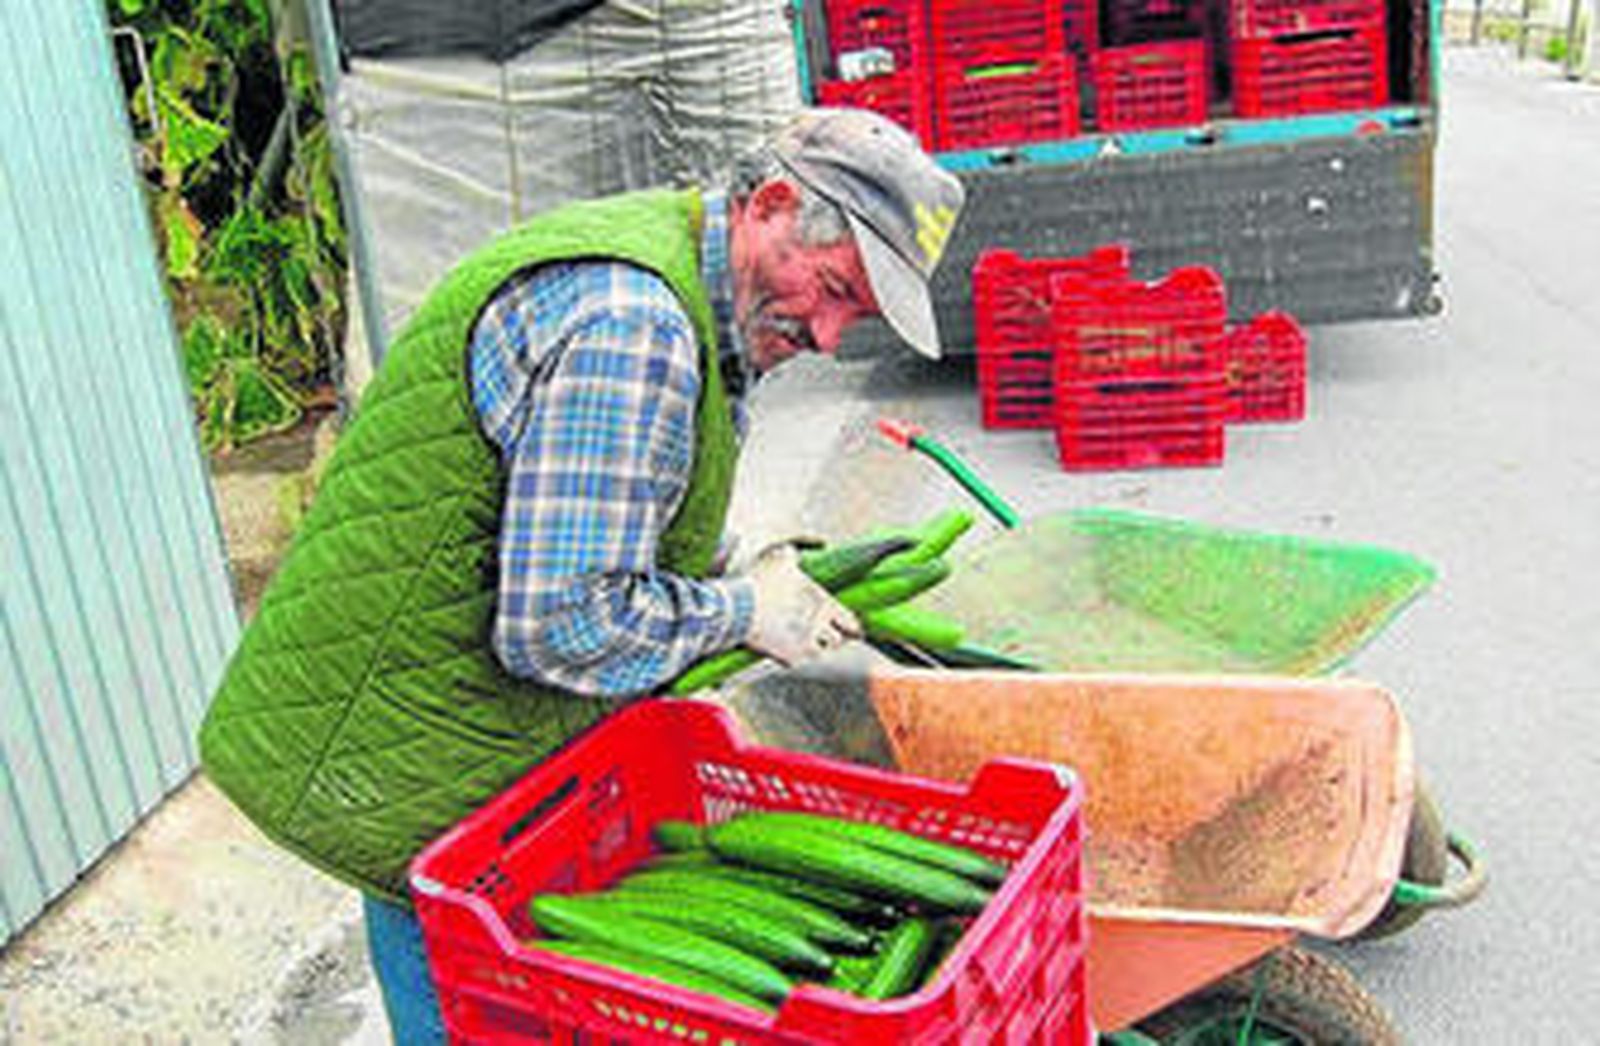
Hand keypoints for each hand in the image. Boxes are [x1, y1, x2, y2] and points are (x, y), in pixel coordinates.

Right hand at [744, 543, 859, 665]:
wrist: (736, 608)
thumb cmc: (759, 579)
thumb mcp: (782, 554)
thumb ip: (802, 547)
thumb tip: (822, 543)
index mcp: (824, 603)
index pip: (852, 622)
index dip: (852, 626)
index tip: (851, 628)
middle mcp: (820, 626)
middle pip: (838, 640)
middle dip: (832, 636)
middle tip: (824, 633)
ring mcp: (805, 644)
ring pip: (820, 652)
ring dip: (814, 647)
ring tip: (803, 639)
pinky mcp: (789, 659)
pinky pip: (798, 661)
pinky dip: (794, 656)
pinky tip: (785, 647)